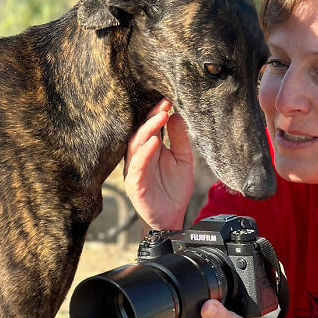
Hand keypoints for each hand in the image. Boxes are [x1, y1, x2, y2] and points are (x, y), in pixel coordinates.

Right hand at [124, 98, 193, 230]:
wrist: (172, 219)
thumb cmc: (174, 190)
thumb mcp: (183, 161)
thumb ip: (180, 140)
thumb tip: (177, 115)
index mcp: (150, 149)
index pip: (150, 126)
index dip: (157, 112)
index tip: (168, 99)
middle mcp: (139, 157)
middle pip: (141, 131)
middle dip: (152, 116)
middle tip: (164, 104)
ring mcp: (135, 170)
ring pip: (136, 145)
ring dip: (148, 130)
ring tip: (161, 117)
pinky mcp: (134, 184)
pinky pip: (137, 166)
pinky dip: (145, 153)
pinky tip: (154, 143)